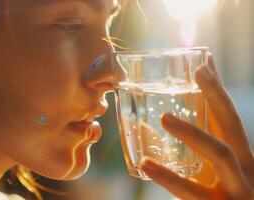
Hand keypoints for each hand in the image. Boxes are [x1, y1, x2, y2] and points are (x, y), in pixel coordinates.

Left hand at [140, 56, 253, 199]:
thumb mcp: (214, 177)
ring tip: (165, 118)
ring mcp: (237, 191)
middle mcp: (245, 171)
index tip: (205, 65)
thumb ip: (196, 156)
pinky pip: (193, 193)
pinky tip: (147, 164)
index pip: (230, 120)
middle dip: (219, 97)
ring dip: (194, 134)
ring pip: (220, 156)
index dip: (218, 93)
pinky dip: (169, 178)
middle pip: (234, 127)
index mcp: (240, 160)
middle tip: (200, 72)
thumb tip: (165, 127)